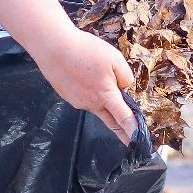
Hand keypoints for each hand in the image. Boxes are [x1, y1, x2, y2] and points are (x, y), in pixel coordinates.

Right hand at [30, 26, 136, 142]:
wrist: (52, 46)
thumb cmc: (85, 50)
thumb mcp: (114, 58)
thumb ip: (125, 77)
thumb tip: (123, 88)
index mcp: (106, 95)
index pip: (124, 119)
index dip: (133, 132)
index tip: (140, 145)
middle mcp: (91, 103)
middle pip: (110, 121)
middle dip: (121, 133)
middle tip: (130, 143)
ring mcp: (77, 101)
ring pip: (95, 105)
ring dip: (102, 101)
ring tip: (96, 76)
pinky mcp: (67, 95)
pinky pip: (83, 97)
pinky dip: (87, 91)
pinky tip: (82, 74)